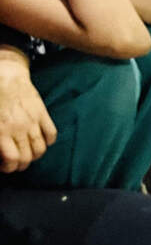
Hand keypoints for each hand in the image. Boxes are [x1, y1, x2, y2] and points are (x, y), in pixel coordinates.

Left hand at [0, 50, 56, 173]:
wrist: (6, 76)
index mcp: (2, 131)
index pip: (13, 160)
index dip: (9, 168)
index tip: (5, 165)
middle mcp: (19, 129)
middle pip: (27, 157)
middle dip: (21, 165)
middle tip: (16, 162)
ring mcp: (33, 122)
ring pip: (40, 149)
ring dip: (34, 156)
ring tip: (28, 154)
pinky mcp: (42, 114)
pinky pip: (51, 134)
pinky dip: (48, 142)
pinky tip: (41, 141)